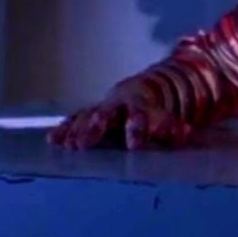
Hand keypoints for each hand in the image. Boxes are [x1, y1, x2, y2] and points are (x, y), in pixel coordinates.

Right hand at [46, 84, 190, 150]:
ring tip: (69, 145)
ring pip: (87, 117)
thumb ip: (173, 127)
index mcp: (140, 106)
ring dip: (77, 131)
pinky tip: (53, 140)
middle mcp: (117, 106)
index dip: (137, 130)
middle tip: (84, 142)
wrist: (141, 91)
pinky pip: (74, 120)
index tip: (133, 145)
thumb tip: (185, 132)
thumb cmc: (153, 112)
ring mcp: (101, 109)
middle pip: (106, 114)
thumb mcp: (165, 118)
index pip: (139, 117)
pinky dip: (64, 129)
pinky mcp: (88, 115)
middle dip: (95, 127)